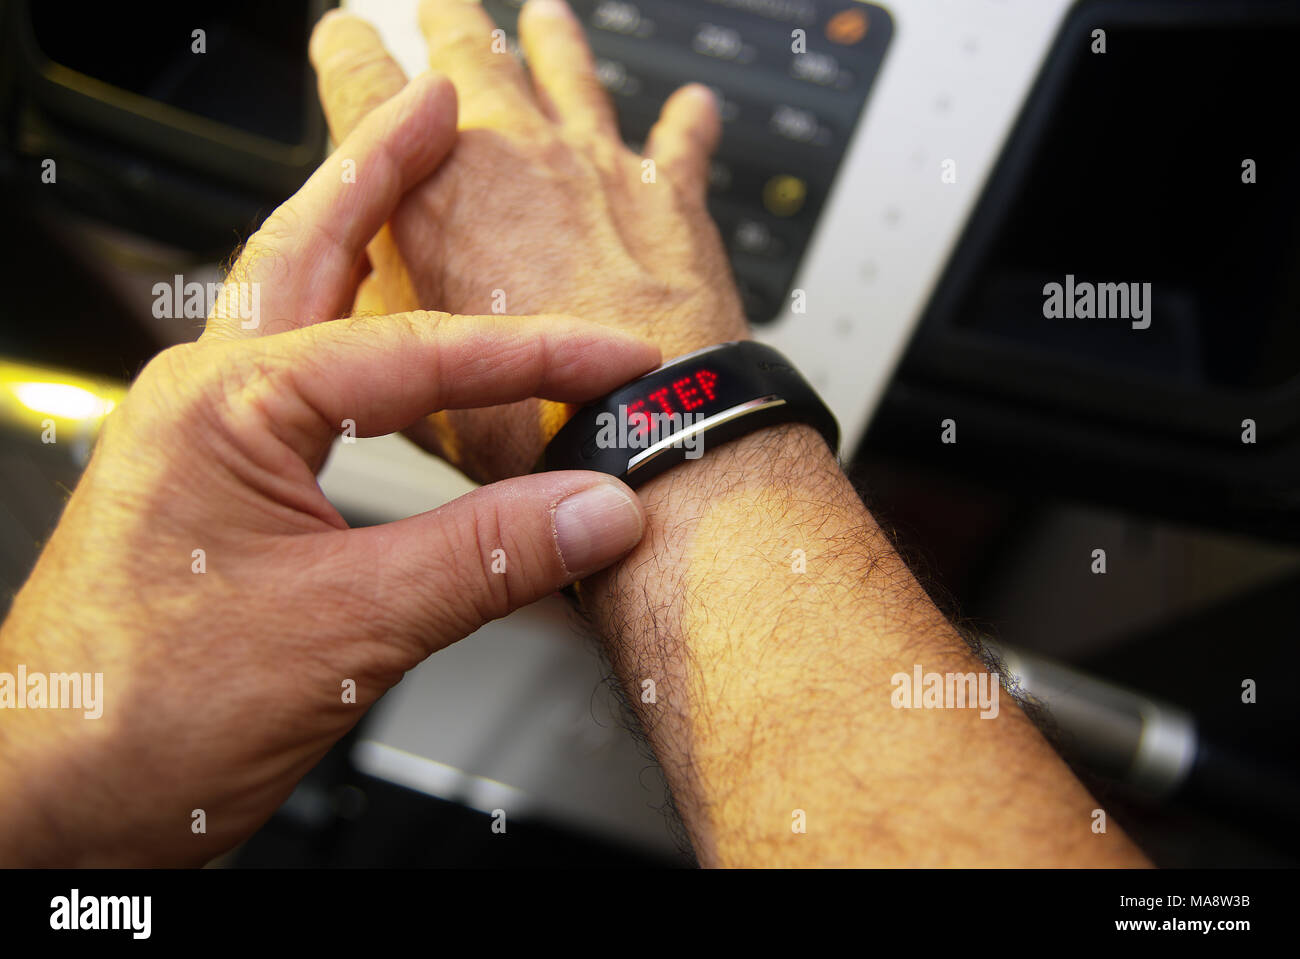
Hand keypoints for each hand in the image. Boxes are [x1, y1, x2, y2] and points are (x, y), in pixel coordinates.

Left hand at [0, 74, 658, 865]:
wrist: (54, 799)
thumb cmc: (142, 715)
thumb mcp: (344, 629)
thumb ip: (482, 559)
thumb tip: (596, 506)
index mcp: (223, 409)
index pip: (417, 353)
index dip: (536, 354)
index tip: (618, 361)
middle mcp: (205, 405)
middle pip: (307, 249)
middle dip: (375, 170)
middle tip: (434, 105)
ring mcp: (205, 444)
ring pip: (294, 308)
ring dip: (355, 238)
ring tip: (406, 184)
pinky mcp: (220, 492)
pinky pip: (300, 386)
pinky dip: (353, 344)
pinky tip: (383, 351)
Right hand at [308, 0, 748, 481]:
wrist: (637, 428)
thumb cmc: (527, 417)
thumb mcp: (411, 370)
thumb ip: (386, 303)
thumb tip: (373, 288)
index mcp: (427, 190)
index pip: (365, 88)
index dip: (349, 53)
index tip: (345, 37)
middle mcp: (511, 155)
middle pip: (470, 55)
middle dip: (449, 25)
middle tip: (441, 7)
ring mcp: (592, 166)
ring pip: (571, 75)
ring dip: (556, 44)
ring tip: (547, 18)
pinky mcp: (668, 196)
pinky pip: (681, 140)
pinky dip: (689, 121)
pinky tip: (696, 104)